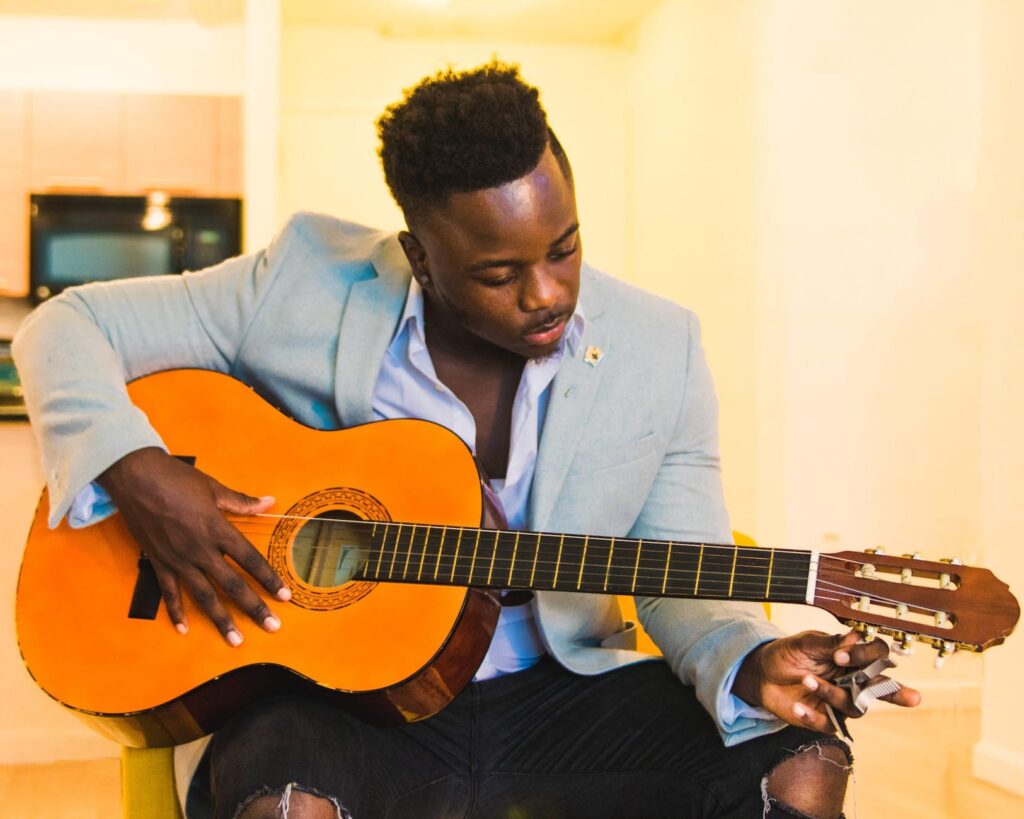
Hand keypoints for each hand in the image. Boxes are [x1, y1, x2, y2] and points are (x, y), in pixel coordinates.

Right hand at [98, 447, 289, 644]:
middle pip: (232, 584)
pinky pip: (169, 592)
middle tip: (272, 627)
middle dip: (253, 607)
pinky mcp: (158, 562)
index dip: (269, 579)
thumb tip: (269, 502)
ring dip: (221, 620)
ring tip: (236, 640)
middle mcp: (201, 550)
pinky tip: (184, 628)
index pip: (250, 560)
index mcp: (218, 530)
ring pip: (204, 596)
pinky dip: (176, 611)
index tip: (284, 596)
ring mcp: (178, 559)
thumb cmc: (177, 479)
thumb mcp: (214, 488)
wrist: (135, 478)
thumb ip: (242, 502)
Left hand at [732, 630, 921, 732]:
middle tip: (913, 697)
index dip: (867, 657)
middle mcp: (852, 680)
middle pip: (881, 689)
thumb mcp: (804, 643)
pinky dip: (813, 717)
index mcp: (851, 658)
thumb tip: (855, 637)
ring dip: (832, 694)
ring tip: (806, 680)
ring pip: (855, 707)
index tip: (842, 655)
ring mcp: (840, 702)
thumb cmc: (787, 654)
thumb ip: (829, 643)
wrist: (761, 674)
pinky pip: (830, 725)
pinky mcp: (825, 719)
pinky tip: (798, 708)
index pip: (876, 657)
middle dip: (897, 693)